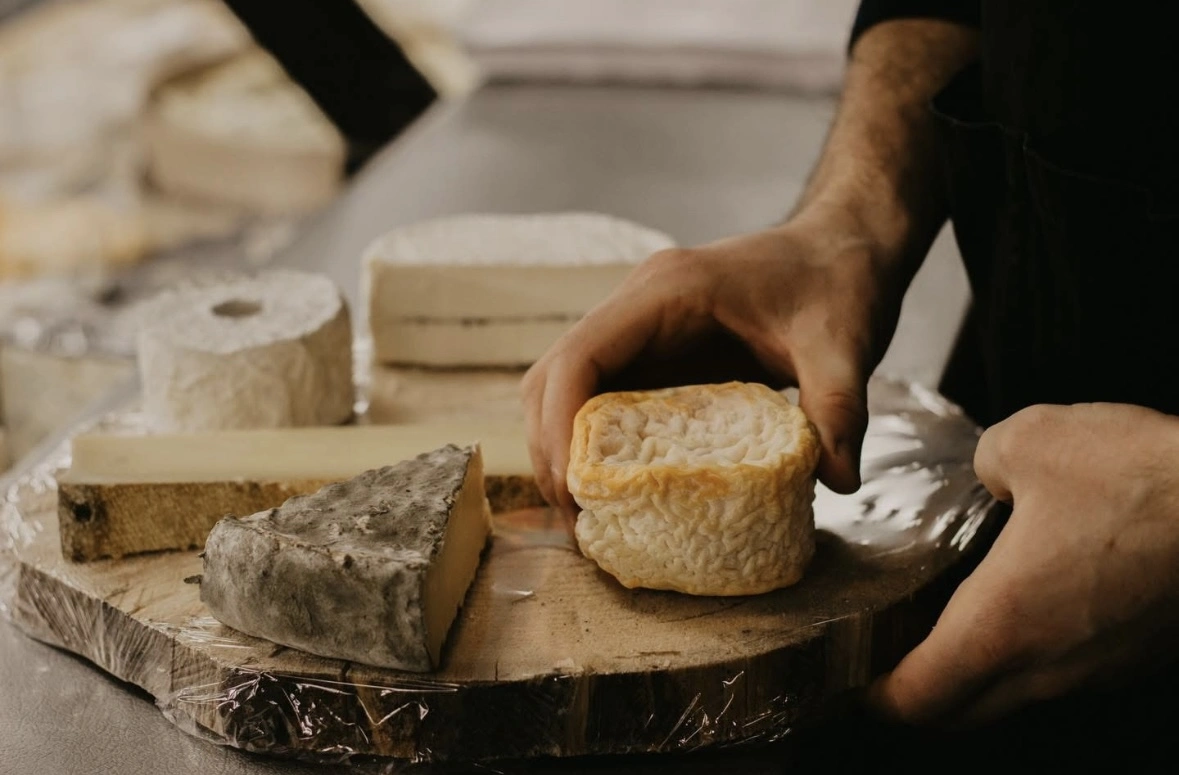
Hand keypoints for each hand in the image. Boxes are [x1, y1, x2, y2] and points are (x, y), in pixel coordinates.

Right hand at [521, 207, 907, 510]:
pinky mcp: (653, 353)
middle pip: (554, 376)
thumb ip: (840, 407)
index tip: (575, 489)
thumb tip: (838, 479)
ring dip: (563, 448)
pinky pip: (600, 397)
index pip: (581, 355)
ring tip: (587, 512)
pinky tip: (615, 488)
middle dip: (551, 448)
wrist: (841, 247)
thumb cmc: (837, 281)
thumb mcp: (844, 344)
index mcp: (667, 291)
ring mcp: (639, 329)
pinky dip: (592, 444)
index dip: (560, 425)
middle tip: (577, 516)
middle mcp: (638, 306)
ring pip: (565, 388)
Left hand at [868, 403, 1178, 724]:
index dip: (876, 699)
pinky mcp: (1140, 656)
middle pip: (962, 714)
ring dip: (978, 676)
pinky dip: (1033, 656)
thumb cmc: (1148, 480)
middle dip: (919, 697)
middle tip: (894, 662)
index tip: (855, 684)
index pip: (919, 698)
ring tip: (956, 629)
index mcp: (1002, 625)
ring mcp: (1101, 669)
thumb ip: (988, 462)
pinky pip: (1068, 674)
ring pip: (1018, 697)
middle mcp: (1050, 666)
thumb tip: (993, 475)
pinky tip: (1034, 604)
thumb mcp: (1032, 441)